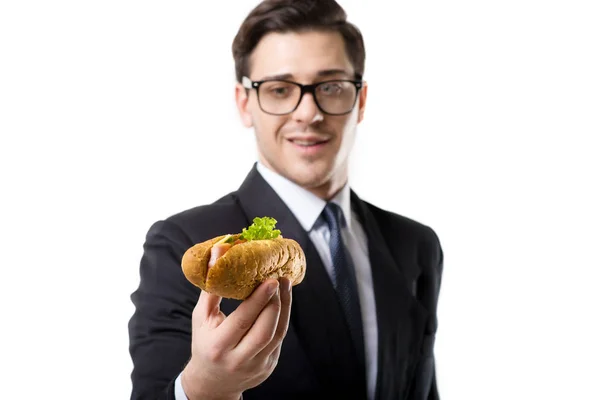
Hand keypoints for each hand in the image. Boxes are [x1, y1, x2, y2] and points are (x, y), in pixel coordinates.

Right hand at [181, 277, 291, 399]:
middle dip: (276, 302)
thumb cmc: (205, 343)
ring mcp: (256, 366)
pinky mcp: (269, 366)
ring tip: (285, 285)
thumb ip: (211, 289)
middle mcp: (238, 359)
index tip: (270, 280)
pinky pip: (280, 339)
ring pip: (278, 334)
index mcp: (218, 346)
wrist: (213, 382)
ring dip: (284, 307)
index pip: (242, 321)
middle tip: (279, 278)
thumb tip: (219, 253)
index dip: (259, 299)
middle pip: (265, 329)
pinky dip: (283, 317)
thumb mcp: (201, 319)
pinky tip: (282, 301)